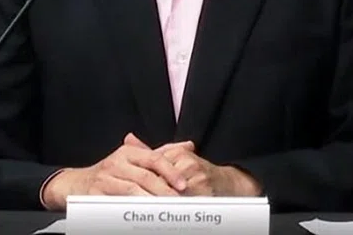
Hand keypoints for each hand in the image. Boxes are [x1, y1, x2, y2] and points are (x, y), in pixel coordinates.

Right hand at [41, 133, 192, 209]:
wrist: (77, 183)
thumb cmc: (111, 172)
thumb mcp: (133, 158)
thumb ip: (160, 153)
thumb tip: (188, 145)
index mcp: (128, 153)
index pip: (154, 158)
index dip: (170, 171)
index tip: (183, 185)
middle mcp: (116, 163)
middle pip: (145, 177)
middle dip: (164, 190)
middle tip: (178, 202)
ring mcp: (104, 179)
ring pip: (132, 191)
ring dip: (150, 202)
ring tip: (164, 210)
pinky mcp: (95, 195)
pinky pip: (116, 204)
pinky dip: (130, 210)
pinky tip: (142, 216)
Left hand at [124, 134, 261, 196]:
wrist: (226, 183)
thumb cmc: (196, 172)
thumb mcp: (174, 157)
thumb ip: (150, 151)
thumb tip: (128, 139)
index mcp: (178, 152)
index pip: (153, 164)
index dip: (140, 178)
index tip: (125, 187)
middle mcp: (188, 162)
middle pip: (160, 179)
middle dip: (147, 190)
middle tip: (131, 200)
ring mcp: (197, 177)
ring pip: (170, 192)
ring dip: (158, 200)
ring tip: (145, 209)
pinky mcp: (204, 192)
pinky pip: (183, 202)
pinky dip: (173, 208)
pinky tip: (164, 213)